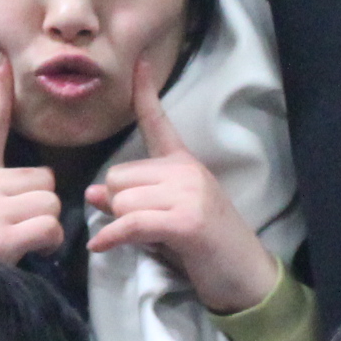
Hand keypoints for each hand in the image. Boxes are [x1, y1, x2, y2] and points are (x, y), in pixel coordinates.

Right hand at [0, 57, 63, 264]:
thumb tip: (38, 181)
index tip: (4, 62)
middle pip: (44, 177)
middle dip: (41, 203)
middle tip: (17, 226)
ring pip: (52, 202)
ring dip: (46, 225)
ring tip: (20, 240)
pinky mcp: (1, 235)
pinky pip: (50, 226)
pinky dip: (49, 243)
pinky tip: (29, 251)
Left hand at [87, 59, 280, 312]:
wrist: (246, 279)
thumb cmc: (205, 251)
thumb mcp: (164, 222)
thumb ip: (131, 204)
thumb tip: (94, 193)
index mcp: (185, 164)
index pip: (159, 123)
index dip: (146, 93)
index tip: (140, 62)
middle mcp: (187, 171)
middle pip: (119, 176)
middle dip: (119, 206)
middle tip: (144, 230)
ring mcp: (189, 193)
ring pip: (122, 200)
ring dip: (122, 226)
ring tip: (152, 241)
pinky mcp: (186, 220)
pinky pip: (131, 222)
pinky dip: (113, 237)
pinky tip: (101, 247)